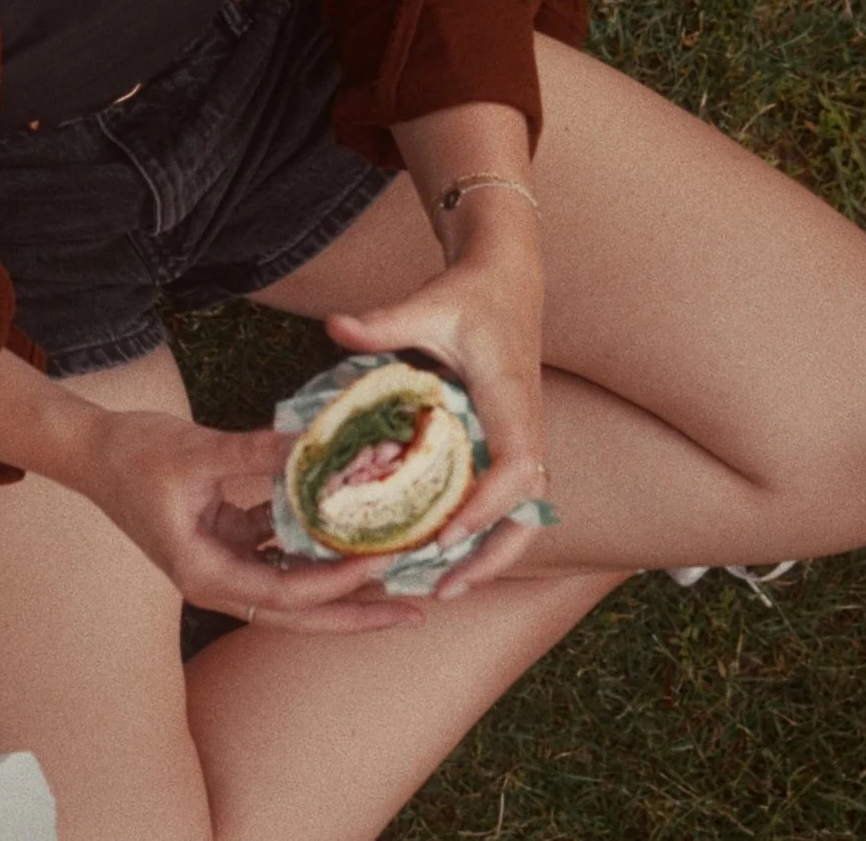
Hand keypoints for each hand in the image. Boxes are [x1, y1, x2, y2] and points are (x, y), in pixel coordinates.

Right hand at [69, 409, 422, 632]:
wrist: (89, 450)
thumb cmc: (132, 454)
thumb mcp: (197, 451)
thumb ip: (257, 453)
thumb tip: (316, 445)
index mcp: (204, 573)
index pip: (286, 593)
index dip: (337, 582)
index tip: (382, 560)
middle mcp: (216, 579)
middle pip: (299, 612)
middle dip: (357, 614)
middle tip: (415, 611)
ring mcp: (221, 561)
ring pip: (294, 585)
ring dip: (341, 581)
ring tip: (396, 573)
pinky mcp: (225, 539)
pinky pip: (279, 551)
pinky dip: (313, 542)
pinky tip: (351, 525)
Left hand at [325, 231, 548, 600]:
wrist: (507, 278)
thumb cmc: (469, 293)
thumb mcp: (427, 304)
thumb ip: (383, 322)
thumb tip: (334, 325)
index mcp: (510, 398)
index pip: (516, 464)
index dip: (486, 506)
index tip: (445, 536)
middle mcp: (526, 425)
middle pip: (530, 507)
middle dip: (494, 553)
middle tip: (444, 588)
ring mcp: (522, 436)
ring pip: (525, 511)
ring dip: (492, 553)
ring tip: (445, 588)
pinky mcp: (511, 441)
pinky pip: (508, 498)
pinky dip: (485, 531)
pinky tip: (445, 553)